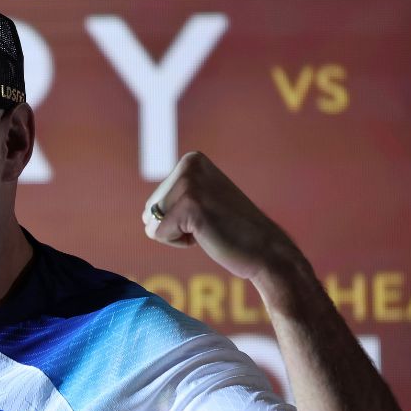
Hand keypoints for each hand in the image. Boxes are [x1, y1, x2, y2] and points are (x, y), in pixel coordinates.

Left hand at [142, 151, 300, 282]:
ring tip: (207, 228)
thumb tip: (145, 214)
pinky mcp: (189, 205)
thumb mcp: (202, 201)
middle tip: (208, 224)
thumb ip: (175, 198)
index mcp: (191, 160)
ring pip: (151, 221)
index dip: (175, 218)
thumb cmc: (230, 231)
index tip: (206, 215)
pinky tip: (206, 235)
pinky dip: (178, 242)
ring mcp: (189, 183)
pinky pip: (157, 234)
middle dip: (173, 226)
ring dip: (175, 234)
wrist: (266, 250)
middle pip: (149, 209)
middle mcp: (189, 165)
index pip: (154, 200)